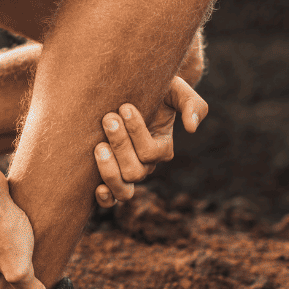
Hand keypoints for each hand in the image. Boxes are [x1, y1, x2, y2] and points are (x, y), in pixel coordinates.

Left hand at [94, 75, 207, 206]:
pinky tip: (96, 187)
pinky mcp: (108, 177)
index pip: (150, 151)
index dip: (137, 132)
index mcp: (162, 148)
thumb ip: (192, 105)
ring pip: (123, 189)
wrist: (128, 91)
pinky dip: (105, 198)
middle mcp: (145, 165)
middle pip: (134, 171)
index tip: (125, 107)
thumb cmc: (154, 90)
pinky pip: (110, 199)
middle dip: (120, 144)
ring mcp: (127, 173)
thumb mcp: (176, 90)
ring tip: (99, 146)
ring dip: (109, 170)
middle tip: (108, 118)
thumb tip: (191, 128)